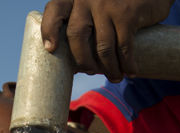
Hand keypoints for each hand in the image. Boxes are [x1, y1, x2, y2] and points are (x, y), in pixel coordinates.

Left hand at [41, 0, 173, 81]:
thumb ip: (82, 20)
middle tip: (91, 72)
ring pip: (102, 47)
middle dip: (83, 60)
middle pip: (77, 34)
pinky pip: (124, 46)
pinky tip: (130, 71)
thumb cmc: (117, 2)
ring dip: (109, 68)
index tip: (51, 49)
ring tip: (115, 77)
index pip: (55, 10)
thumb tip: (72, 62)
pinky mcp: (127, 14)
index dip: (49, 30)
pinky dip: (127, 63)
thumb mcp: (95, 3)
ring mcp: (107, 5)